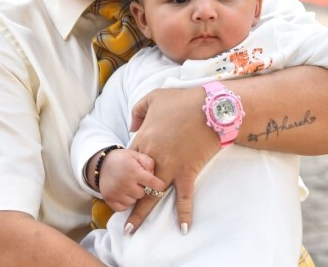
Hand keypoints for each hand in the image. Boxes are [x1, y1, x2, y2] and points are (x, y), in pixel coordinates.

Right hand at [98, 149, 166, 211]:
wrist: (102, 163)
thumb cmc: (123, 159)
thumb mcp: (137, 155)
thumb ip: (149, 162)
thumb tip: (154, 175)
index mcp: (134, 171)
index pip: (152, 183)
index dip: (159, 185)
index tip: (161, 186)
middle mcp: (125, 183)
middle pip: (142, 194)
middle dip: (142, 189)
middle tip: (137, 182)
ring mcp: (116, 192)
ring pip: (133, 202)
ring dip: (133, 196)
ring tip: (129, 186)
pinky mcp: (109, 199)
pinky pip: (123, 208)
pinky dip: (124, 202)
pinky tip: (123, 193)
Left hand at [126, 87, 219, 233]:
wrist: (211, 107)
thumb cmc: (183, 100)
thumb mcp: (154, 97)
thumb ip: (138, 110)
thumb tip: (132, 127)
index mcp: (144, 138)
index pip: (129, 161)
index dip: (124, 172)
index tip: (118, 184)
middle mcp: (153, 156)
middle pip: (135, 182)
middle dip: (125, 199)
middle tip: (116, 214)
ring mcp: (170, 166)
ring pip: (152, 194)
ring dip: (142, 213)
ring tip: (132, 230)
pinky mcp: (187, 171)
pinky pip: (184, 196)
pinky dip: (184, 213)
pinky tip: (183, 228)